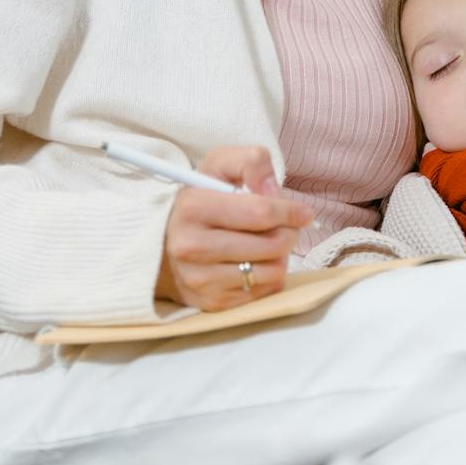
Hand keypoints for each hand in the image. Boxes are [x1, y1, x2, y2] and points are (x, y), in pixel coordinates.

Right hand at [156, 146, 313, 310]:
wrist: (163, 243)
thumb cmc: (200, 200)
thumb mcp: (218, 166)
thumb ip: (251, 162)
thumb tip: (273, 190)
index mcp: (193, 207)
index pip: (260, 212)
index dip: (290, 211)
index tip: (302, 212)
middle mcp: (192, 246)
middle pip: (271, 244)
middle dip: (288, 233)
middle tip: (283, 227)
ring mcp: (200, 278)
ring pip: (272, 271)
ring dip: (280, 256)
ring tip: (267, 244)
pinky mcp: (211, 302)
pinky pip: (264, 291)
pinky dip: (269, 275)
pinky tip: (256, 262)